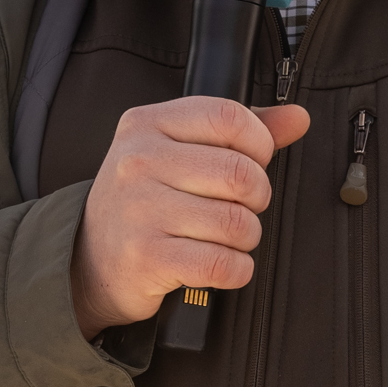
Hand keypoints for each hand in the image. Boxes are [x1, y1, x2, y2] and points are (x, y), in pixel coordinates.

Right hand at [70, 97, 309, 337]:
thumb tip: (297, 117)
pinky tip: (223, 264)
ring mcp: (139, 209)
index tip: (254, 162)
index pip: (229, 116)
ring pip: (236, 222)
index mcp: (148, 123)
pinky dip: (236, 270)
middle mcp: (138, 161)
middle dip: (257, 197)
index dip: (259, 144)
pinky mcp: (146, 257)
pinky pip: (222, 263)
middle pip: (240, 173)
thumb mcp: (181, 151)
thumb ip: (241, 132)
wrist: (90, 259)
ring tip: (226, 237)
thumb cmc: (148, 199)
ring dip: (246, 237)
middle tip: (242, 207)